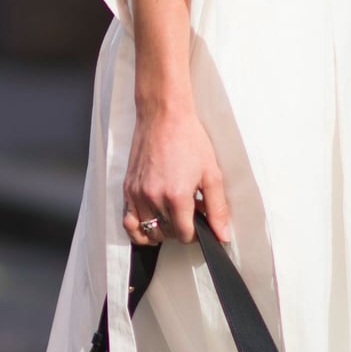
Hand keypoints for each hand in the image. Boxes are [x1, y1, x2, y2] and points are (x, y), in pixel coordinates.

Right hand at [123, 101, 230, 244]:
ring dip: (163, 230)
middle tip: (190, 213)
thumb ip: (218, 208)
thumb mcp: (211, 174)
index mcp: (176, 196)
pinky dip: (140, 228)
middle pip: (167, 234)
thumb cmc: (188, 139)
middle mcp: (153, 198)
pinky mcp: (127, 188)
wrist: (163, 115)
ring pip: (148, 231)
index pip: (184, 235)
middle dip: (181, 229)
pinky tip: (153, 220)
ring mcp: (137, 194)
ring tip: (174, 215)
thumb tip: (222, 235)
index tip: (201, 223)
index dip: (197, 233)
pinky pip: (128, 222)